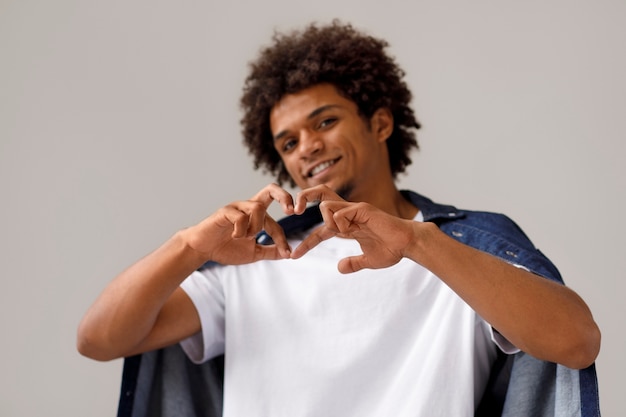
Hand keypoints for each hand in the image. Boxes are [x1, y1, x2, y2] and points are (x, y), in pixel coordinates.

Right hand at [185, 184, 294, 264]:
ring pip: (258, 207)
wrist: (203, 250)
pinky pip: (240, 216)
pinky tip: (235, 237)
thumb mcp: (253, 253)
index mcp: (257, 215)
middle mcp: (249, 207)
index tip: (287, 253)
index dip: (283, 239)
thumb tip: (289, 254)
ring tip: (247, 237)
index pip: (277, 223)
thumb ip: (270, 252)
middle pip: (271, 189)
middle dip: (285, 197)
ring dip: (257, 226)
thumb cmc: (227, 248)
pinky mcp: (225, 211)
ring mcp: (237, 207)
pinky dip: (241, 229)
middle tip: (291, 211)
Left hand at [291, 188, 415, 272]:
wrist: (408, 244)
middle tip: (293, 211)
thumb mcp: (368, 261)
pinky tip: (351, 231)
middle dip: (303, 198)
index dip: (306, 243)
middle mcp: (349, 213)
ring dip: (327, 222)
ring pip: (326, 206)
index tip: (293, 257)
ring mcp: (355, 210)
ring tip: (342, 234)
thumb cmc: (391, 250)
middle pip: (320, 197)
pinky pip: (340, 213)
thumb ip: (353, 263)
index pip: (320, 230)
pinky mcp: (363, 209)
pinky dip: (339, 223)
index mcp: (347, 225)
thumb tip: (340, 268)